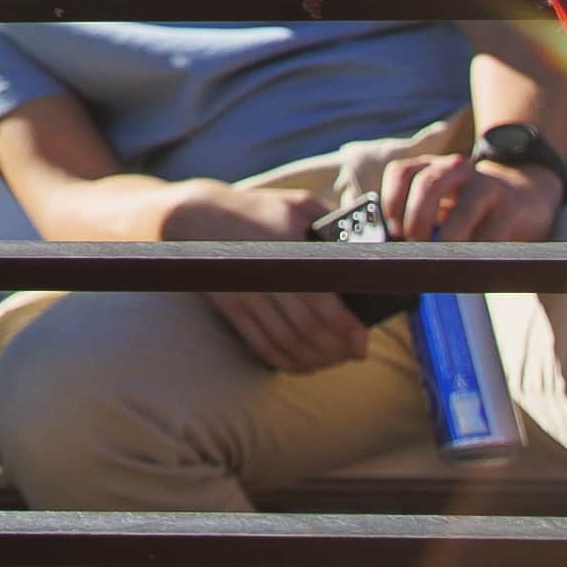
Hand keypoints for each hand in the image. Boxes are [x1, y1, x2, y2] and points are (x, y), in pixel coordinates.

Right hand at [157, 179, 374, 374]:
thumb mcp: (298, 203)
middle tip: (355, 353)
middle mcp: (266, 276)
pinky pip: (262, 346)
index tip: (362, 341)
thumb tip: (370, 244)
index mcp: (288, 250)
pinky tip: (303, 363)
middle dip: (337, 349)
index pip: (323, 303)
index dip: (347, 329)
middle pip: (308, 330)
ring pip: (287, 343)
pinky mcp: (231, 308)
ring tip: (333, 359)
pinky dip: (286, 362)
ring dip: (315, 359)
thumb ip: (333, 221)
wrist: (196, 215)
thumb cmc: (256, 209)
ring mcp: (246, 295)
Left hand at [379, 146, 563, 248]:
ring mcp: (486, 187)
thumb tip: (394, 248)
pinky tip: (470, 261)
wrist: (523, 197)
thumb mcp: (441, 201)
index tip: (395, 231)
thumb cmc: (470, 206)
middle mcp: (457, 170)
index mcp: (432, 166)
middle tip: (416, 244)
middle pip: (428, 184)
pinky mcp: (510, 209)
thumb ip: (419, 215)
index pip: (401, 172)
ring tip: (444, 255)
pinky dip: (477, 251)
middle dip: (417, 219)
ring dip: (449, 237)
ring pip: (463, 209)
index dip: (392, 202)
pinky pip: (491, 233)